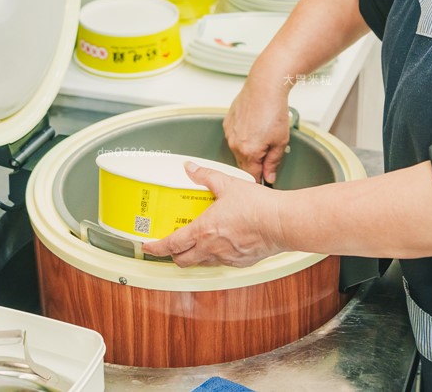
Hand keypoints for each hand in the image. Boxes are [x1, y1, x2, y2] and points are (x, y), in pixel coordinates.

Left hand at [141, 161, 286, 267]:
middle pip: (183, 260)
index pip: (172, 244)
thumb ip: (206, 176)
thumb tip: (190, 168)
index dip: (156, 247)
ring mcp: (226, 258)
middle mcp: (212, 249)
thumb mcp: (228, 184)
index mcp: (204, 231)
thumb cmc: (258, 206)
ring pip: (202, 263)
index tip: (148, 247)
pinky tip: (221, 244)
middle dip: (173, 256)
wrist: (283, 223)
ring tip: (196, 244)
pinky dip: (215, 256)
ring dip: (194, 256)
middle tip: (170, 246)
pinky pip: (222, 263)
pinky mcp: (241, 262)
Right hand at [224, 79, 291, 183]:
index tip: (266, 175)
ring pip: (238, 150)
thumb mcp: (281, 141)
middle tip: (268, 150)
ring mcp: (229, 133)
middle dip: (255, 162)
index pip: (252, 176)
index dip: (261, 177)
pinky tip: (254, 126)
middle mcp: (234, 144)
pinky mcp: (227, 123)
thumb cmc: (273, 110)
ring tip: (262, 134)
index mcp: (248, 152)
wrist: (265, 88)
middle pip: (243, 164)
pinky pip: (234, 137)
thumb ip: (273, 162)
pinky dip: (242, 136)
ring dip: (248, 148)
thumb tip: (269, 176)